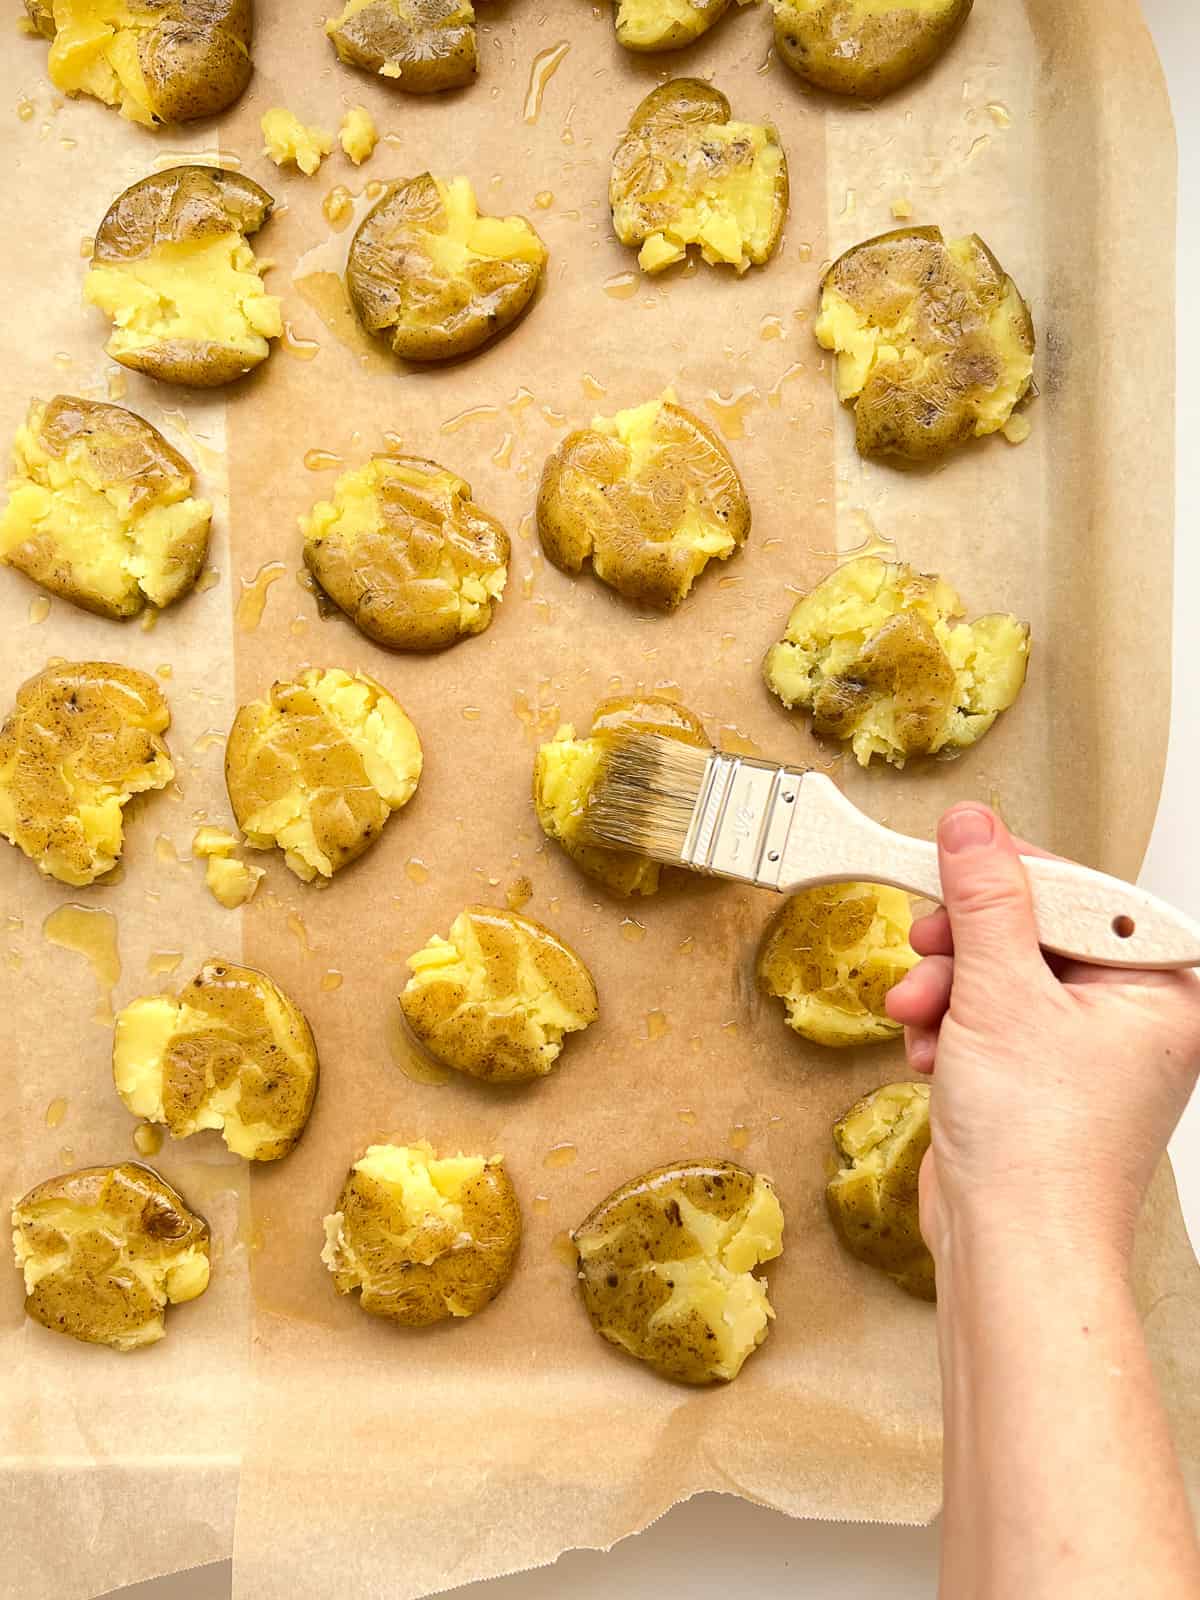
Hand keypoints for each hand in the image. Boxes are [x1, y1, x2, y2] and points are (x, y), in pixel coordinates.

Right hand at [885, 804, 1199, 1267]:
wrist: (1013, 1249)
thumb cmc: (1042, 1150)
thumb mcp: (1002, 995)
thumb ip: (985, 902)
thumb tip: (973, 829)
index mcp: (1161, 987)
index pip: (1082, 892)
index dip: (1010, 879)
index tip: (952, 864)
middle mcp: (1132, 1014)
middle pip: (1034, 929)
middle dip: (966, 946)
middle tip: (929, 948)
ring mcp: (1084, 1047)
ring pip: (1001, 972)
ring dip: (947, 989)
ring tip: (921, 1017)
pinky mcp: (1038, 1075)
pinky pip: (988, 1016)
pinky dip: (951, 1027)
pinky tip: (934, 1053)